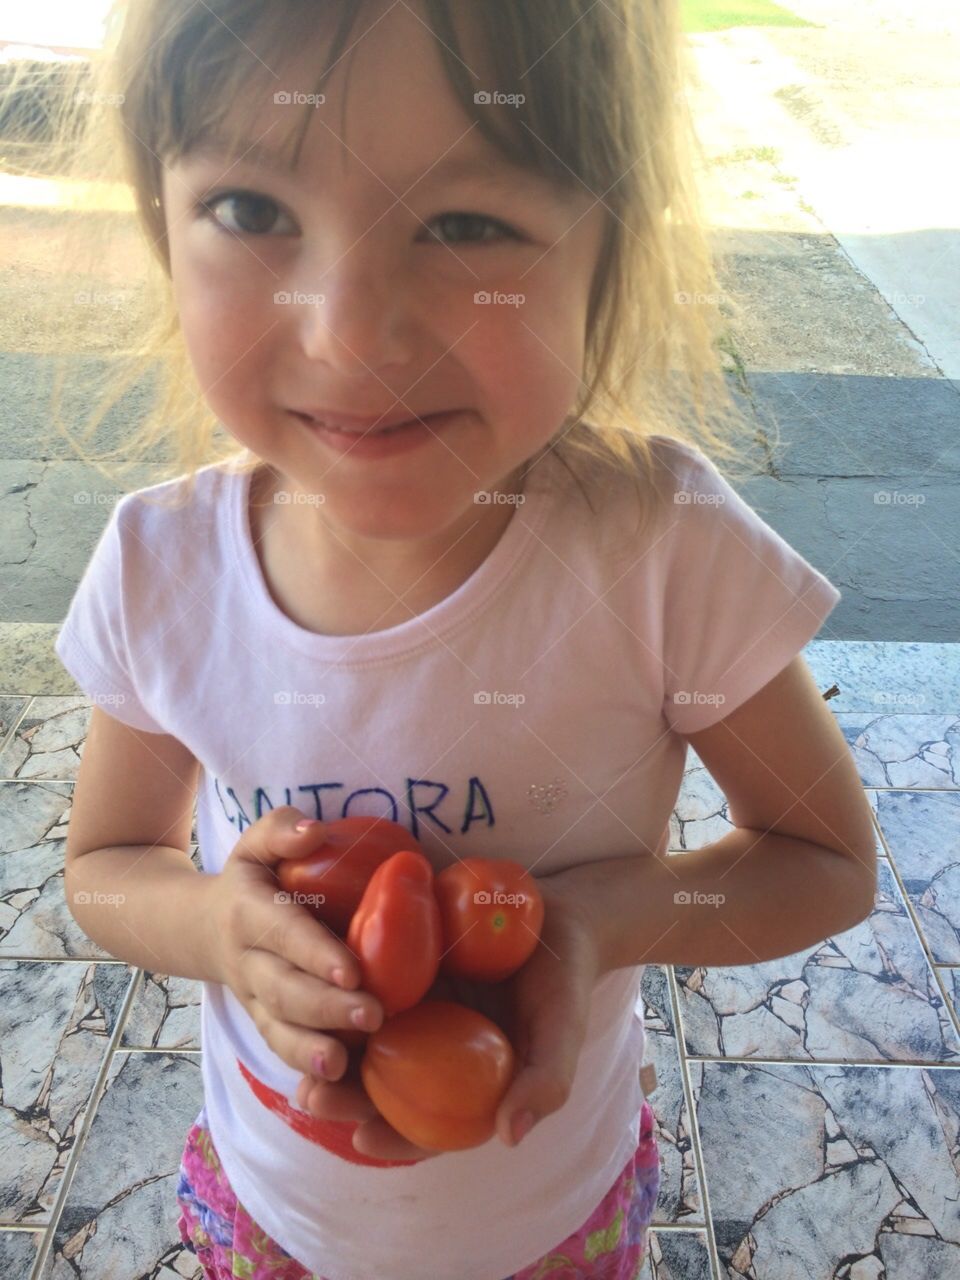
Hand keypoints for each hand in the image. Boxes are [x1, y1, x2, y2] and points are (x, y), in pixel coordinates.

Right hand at [209, 807, 384, 1083]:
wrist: (197, 927)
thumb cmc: (249, 879)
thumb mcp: (254, 844)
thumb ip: (281, 830)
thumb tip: (315, 831)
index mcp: (249, 913)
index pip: (283, 933)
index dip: (314, 952)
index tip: (352, 969)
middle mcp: (249, 963)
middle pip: (284, 991)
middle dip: (327, 1007)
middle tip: (374, 1015)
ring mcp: (254, 1000)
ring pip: (278, 1031)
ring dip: (310, 1050)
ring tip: (344, 1065)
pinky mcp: (264, 1024)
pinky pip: (281, 1051)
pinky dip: (304, 1070)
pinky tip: (337, 1086)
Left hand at [297, 871, 601, 1159]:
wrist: (558, 911)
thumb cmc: (564, 980)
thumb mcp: (561, 1030)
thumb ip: (545, 1080)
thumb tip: (510, 1135)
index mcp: (465, 1080)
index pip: (426, 1126)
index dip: (393, 1139)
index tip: (364, 1139)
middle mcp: (431, 1047)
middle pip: (381, 1084)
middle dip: (344, 1096)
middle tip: (313, 1096)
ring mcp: (413, 1004)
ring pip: (362, 1036)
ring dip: (329, 1048)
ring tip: (302, 1050)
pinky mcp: (400, 959)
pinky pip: (365, 978)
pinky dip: (338, 988)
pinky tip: (315, 988)